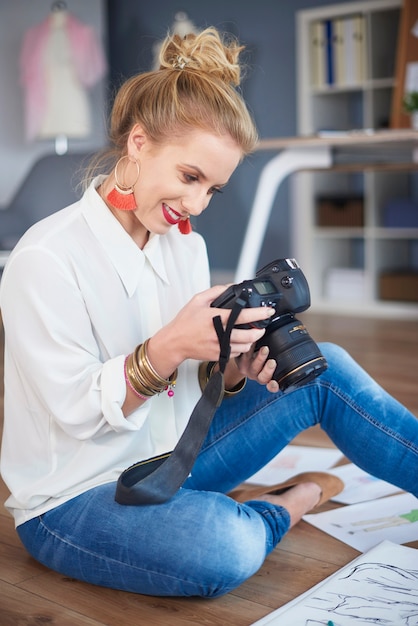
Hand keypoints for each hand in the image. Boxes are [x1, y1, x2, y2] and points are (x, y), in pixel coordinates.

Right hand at [148, 284, 274, 374]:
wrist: (175, 342)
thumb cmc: (185, 322)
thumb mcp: (198, 300)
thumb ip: (216, 291)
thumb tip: (232, 286)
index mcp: (216, 318)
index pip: (243, 316)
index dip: (259, 313)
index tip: (268, 310)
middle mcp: (219, 334)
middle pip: (250, 335)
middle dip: (260, 330)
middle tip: (262, 325)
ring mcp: (220, 346)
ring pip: (245, 346)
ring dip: (252, 340)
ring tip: (251, 333)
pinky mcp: (218, 355)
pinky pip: (236, 353)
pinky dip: (241, 348)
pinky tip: (238, 341)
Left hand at [235, 345, 279, 392]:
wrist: (244, 355)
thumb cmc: (263, 356)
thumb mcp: (273, 360)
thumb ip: (283, 357)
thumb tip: (300, 344)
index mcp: (268, 378)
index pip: (272, 386)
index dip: (274, 386)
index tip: (275, 383)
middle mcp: (258, 376)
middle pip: (263, 377)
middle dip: (268, 370)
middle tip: (272, 362)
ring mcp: (249, 370)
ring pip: (254, 367)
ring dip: (260, 358)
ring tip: (265, 349)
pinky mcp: (240, 362)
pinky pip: (244, 356)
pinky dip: (250, 348)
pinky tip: (255, 341)